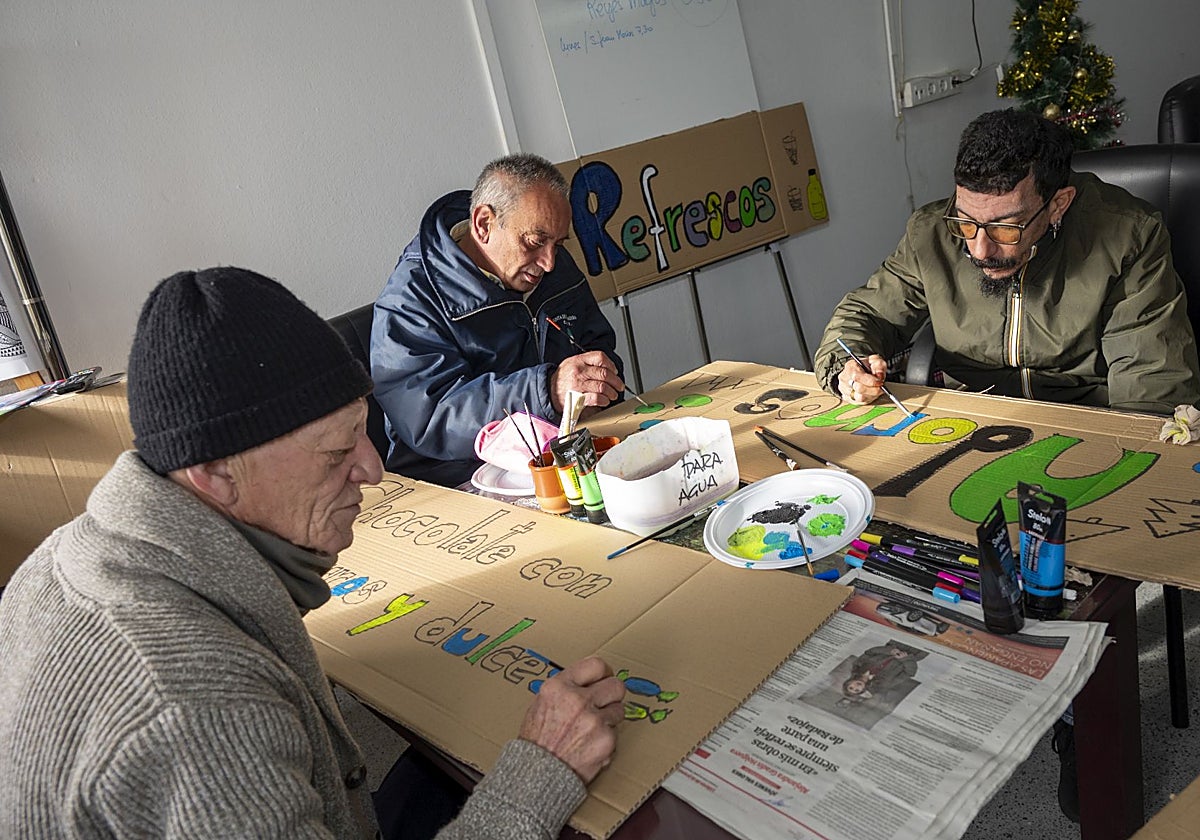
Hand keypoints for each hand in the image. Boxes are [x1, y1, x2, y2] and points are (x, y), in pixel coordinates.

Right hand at [518, 655, 625, 782]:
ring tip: (591, 729)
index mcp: (559, 686)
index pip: (596, 664)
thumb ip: (565, 689)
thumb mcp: (541, 703)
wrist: (536, 775)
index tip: (604, 678)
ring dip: (609, 718)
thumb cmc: (537, 741)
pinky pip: (616, 733)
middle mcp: (577, 700)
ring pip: (619, 710)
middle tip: (604, 704)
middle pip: (616, 685)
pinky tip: (590, 745)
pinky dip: (606, 740)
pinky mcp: (605, 740)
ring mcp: (593, 720)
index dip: (604, 672)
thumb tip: (590, 681)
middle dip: (612, 695)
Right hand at [550, 352, 623, 412]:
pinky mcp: (578, 398)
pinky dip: (604, 400)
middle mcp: (579, 371)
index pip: (600, 357)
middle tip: (619, 386)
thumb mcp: (572, 363)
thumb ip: (588, 363)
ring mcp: (578, 385)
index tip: (615, 371)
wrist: (548, 391)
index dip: (611, 365)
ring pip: (602, 386)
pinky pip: (596, 398)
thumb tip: (607, 368)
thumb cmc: (562, 379)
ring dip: (611, 392)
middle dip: (616, 381)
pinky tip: (605, 400)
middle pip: (604, 373)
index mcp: (578, 360)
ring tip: (613, 395)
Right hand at [837, 354, 887, 405]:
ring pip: (859, 397)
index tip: (880, 382)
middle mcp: (844, 378)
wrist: (863, 372)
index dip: (870, 381)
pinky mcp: (846, 398)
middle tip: (880, 386)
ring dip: (870, 394)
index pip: (857, 376)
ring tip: (875, 389)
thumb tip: (879, 375)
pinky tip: (870, 393)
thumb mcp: (876, 361)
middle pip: (858, 388)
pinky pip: (858, 402)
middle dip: (872, 389)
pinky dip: (867, 398)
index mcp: (850, 366)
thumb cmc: (868, 367)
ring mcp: (844, 389)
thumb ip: (879, 365)